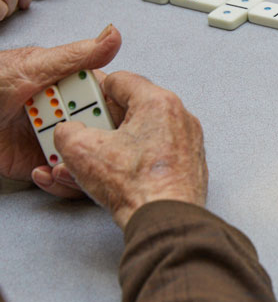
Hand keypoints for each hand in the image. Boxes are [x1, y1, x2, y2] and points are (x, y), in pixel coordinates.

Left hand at [0, 25, 120, 197]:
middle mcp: (73, 114)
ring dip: (81, 169)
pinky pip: (69, 181)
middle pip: (108, 135)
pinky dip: (61, 183)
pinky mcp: (46, 164)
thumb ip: (76, 56)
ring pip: (94, 162)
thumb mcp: (33, 68)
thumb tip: (113, 35)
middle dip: (102, 147)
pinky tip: (43, 172)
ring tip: (60, 166)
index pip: (112, 99)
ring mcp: (61, 140)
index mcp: (75, 87)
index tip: (114, 120)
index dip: (119, 112)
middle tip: (85, 147)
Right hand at [53, 71, 207, 228]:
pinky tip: (104, 179)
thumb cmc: (136, 185)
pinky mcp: (186, 168)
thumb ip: (68, 130)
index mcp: (159, 103)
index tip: (77, 99)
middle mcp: (179, 119)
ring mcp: (186, 145)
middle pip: (129, 112)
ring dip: (108, 150)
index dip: (92, 89)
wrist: (165, 220)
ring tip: (83, 165)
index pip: (120, 81)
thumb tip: (69, 131)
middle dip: (98, 125)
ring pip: (138, 140)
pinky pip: (151, 158)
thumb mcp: (81, 150)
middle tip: (79, 134)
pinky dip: (128, 165)